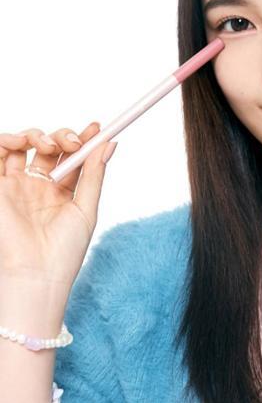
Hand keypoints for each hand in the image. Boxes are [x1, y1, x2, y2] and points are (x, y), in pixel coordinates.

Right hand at [0, 122, 117, 290]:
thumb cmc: (64, 250)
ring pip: (23, 145)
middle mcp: (38, 186)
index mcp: (61, 191)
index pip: (72, 156)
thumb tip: (110, 143)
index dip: (83, 139)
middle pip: (50, 146)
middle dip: (63, 136)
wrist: (36, 275)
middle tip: (73, 143)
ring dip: (37, 135)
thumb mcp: (86, 208)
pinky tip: (23, 143)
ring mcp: (17, 185)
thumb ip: (94, 174)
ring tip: (49, 144)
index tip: (98, 127)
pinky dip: (7, 140)